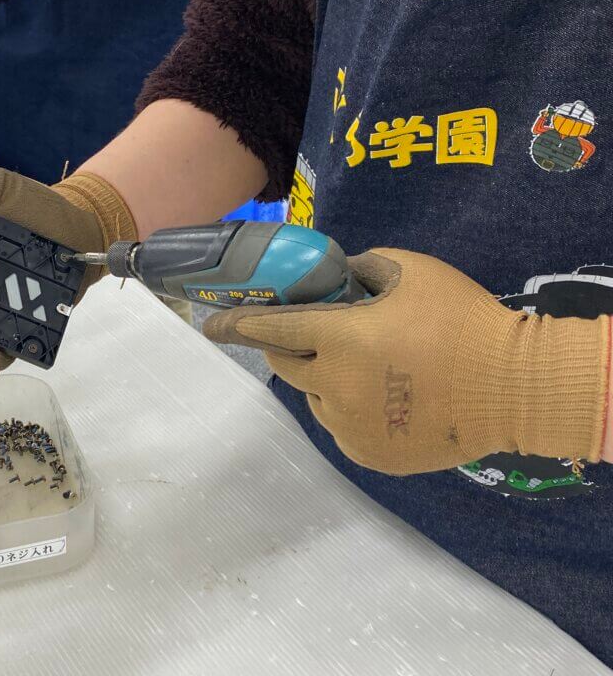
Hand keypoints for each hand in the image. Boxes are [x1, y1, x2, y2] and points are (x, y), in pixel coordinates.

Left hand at [205, 249, 610, 474]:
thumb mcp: (411, 271)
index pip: (270, 328)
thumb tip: (338, 277)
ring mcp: (348, 425)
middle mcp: (332, 385)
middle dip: (288, 348)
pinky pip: (339, 427)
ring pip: (313, 398)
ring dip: (322, 380)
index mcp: (339, 338)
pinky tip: (381, 399)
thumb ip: (363, 269)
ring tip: (364, 369)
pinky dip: (347, 409)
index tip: (211, 324)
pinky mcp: (368, 454)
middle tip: (309, 336)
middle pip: (286, 365)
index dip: (236, 324)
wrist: (513, 387)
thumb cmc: (461, 319)